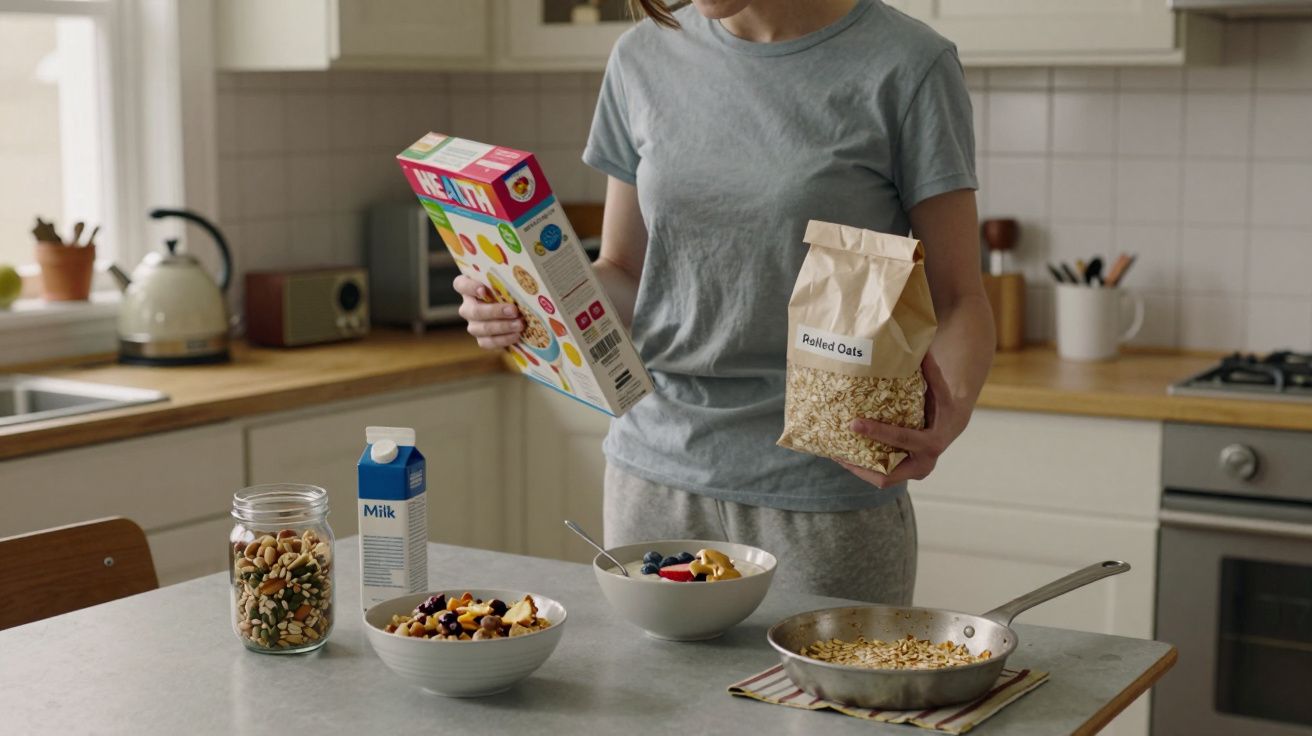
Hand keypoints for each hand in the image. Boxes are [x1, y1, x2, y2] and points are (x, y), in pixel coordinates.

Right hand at [454, 275, 522, 348]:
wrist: (516, 312)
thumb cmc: (510, 290)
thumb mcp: (506, 281)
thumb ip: (506, 278)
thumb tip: (520, 275)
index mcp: (469, 288)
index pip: (461, 285)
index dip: (470, 287)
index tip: (483, 290)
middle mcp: (468, 306)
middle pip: (473, 311)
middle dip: (495, 311)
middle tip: (514, 310)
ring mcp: (473, 324)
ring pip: (480, 328)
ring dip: (502, 327)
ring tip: (520, 325)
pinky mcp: (482, 338)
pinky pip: (487, 342)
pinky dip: (503, 339)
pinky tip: (516, 335)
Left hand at [837, 351, 963, 488]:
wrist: (951, 424)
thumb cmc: (942, 403)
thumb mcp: (939, 387)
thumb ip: (929, 370)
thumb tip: (915, 346)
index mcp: (932, 442)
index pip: (902, 439)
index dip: (877, 432)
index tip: (853, 424)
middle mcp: (922, 463)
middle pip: (888, 475)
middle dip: (861, 465)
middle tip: (836, 451)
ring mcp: (911, 471)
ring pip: (880, 479)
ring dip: (856, 468)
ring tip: (834, 453)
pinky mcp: (902, 472)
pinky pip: (879, 474)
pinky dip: (861, 467)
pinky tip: (842, 453)